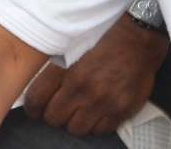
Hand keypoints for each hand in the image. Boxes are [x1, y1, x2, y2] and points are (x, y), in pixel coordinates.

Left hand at [22, 18, 168, 136]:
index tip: (34, 109)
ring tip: (78, 112)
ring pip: (76, 129)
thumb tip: (39, 87)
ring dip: (74, 122)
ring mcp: (103, 103)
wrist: (138, 39)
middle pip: (54, 119)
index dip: (32, 108)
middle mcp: (83, 90)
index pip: (37, 100)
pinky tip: (96, 114)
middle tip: (58, 110)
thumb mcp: (72, 46)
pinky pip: (100, 131)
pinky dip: (95, 125)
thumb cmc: (104, 39)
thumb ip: (55, 69)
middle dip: (53, 115)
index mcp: (67, 72)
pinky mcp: (121, 111)